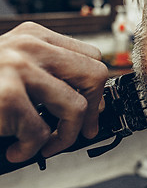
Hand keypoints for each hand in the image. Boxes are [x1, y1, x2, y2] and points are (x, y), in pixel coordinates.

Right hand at [0, 22, 107, 161]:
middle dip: (92, 110)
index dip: (96, 88)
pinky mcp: (7, 95)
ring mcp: (18, 68)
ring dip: (65, 136)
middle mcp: (29, 47)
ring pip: (76, 107)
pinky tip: (17, 147)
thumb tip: (93, 105)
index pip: (92, 57)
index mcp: (36, 37)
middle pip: (95, 75)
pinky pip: (42, 132)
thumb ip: (52, 77)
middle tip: (80, 130)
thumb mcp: (19, 70)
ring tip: (47, 145)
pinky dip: (31, 149)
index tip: (92, 108)